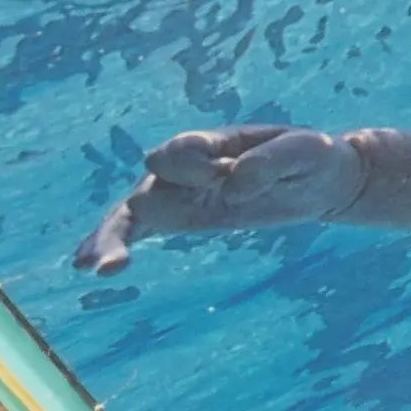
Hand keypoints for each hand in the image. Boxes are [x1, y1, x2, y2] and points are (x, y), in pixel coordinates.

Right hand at [72, 124, 365, 272]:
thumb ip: (268, 163)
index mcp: (212, 143)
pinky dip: (116, 245)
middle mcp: (186, 166)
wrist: (319, 177)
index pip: (183, 151)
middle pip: (145, 187)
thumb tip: (231, 184)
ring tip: (94, 267)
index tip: (223, 173)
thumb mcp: (304, 151)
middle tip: (113, 257)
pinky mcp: (182, 216)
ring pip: (132, 214)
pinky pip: (141, 229)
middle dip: (127, 220)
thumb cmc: (309, 157)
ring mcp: (178, 193)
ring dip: (109, 239)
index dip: (193, 164)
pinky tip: (91, 267)